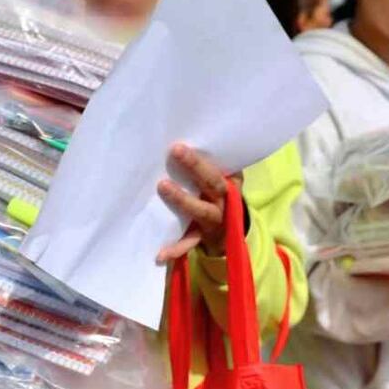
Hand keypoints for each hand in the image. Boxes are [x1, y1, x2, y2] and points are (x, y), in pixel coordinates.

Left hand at [156, 143, 240, 261]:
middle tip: (175, 151)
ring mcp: (214, 218)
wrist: (229, 228)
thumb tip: (179, 134)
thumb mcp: (220, 177)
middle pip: (212, 182)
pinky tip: (159, 254)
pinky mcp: (202, 236)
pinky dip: (175, 249)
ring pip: (201, 210)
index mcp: (229, 180)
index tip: (179, 145)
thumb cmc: (215, 193)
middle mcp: (224, 199)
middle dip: (195, 167)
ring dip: (183, 200)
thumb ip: (207, 163)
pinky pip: (190, 242)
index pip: (218, 165)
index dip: (201, 156)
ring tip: (163, 186)